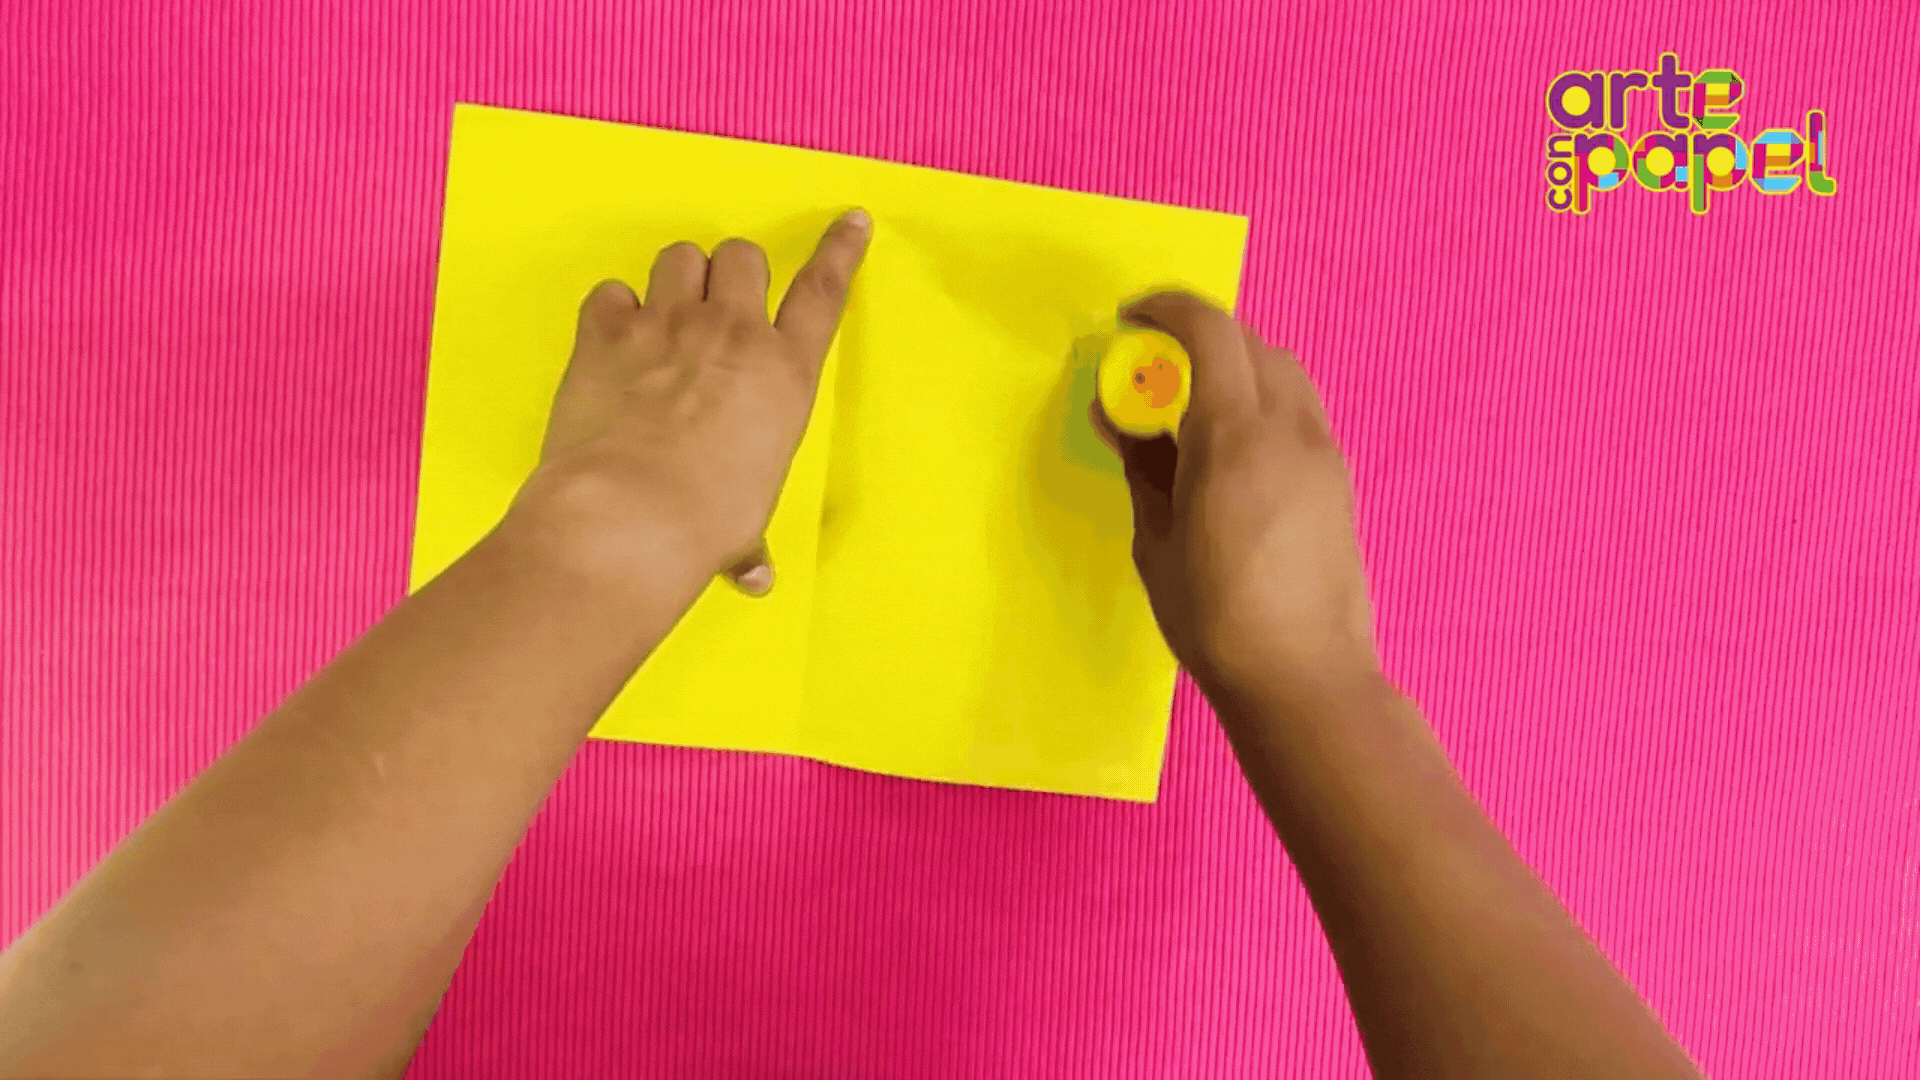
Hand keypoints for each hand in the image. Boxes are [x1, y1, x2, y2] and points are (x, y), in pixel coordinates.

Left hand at [514, 210, 871, 595]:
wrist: (632, 513)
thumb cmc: (707, 522)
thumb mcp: (745, 526)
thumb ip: (749, 540)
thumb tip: (753, 577)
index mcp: (784, 373)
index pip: (824, 291)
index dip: (839, 251)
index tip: (849, 222)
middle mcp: (731, 333)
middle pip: (743, 256)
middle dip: (734, 273)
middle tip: (721, 309)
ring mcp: (666, 325)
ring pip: (679, 256)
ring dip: (677, 278)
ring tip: (668, 315)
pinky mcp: (605, 334)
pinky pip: (610, 292)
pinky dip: (612, 309)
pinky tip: (612, 337)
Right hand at [1090, 290, 1382, 711]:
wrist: (1305, 679)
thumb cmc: (1214, 621)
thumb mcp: (1158, 542)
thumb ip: (1142, 465)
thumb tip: (1119, 412)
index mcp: (1235, 437)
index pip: (1210, 331)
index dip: (1167, 308)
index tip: (1129, 319)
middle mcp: (1289, 429)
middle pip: (1250, 342)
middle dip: (1198, 336)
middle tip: (1153, 367)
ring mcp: (1323, 453)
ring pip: (1283, 372)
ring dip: (1236, 366)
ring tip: (1192, 406)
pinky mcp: (1339, 481)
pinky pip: (1298, 411)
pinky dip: (1261, 402)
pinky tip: (1230, 450)